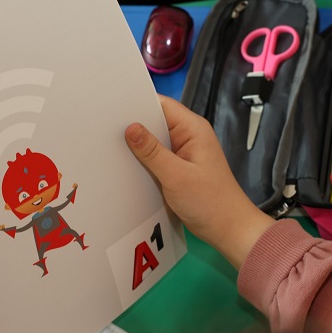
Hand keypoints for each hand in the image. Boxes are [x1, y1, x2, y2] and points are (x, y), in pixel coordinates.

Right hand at [125, 95, 273, 268]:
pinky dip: (144, 160)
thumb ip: (152, 152)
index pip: (161, 105)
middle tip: (103, 128)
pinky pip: (157, 157)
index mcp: (193, 129)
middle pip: (156, 121)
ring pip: (155, 141)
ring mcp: (184, 152)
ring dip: (137, 145)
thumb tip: (130, 128)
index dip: (137, 103)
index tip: (111, 106)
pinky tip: (126, 165)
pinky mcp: (179, 168)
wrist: (228, 229)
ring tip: (109, 145)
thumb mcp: (176, 176)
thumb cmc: (209, 202)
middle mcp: (189, 136)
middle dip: (133, 125)